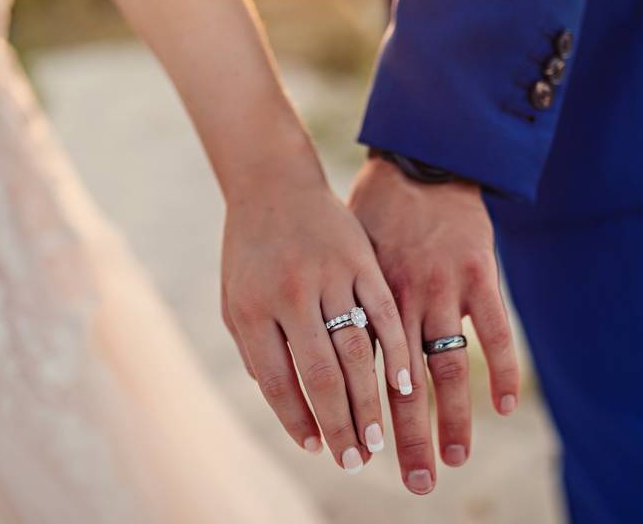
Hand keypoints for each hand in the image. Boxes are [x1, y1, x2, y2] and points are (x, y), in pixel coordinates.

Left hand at [221, 171, 411, 473]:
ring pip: (357, 351)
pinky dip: (397, 353)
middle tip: (356, 459)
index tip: (317, 448)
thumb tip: (287, 406)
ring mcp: (329, 275)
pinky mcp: (362, 260)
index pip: (277, 381)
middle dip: (340, 424)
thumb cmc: (250, 250)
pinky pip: (385, 315)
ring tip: (379, 437)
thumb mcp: (237, 299)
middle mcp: (290, 294)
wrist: (274, 184)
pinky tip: (406, 384)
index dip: (297, 420)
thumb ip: (256, 350)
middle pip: (320, 375)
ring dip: (370, 401)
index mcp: (252, 309)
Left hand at [348, 157, 520, 493]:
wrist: (415, 162)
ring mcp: (441, 288)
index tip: (358, 456)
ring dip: (452, 419)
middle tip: (414, 484)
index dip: (361, 418)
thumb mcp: (335, 257)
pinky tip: (503, 408)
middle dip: (407, 438)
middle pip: (402, 384)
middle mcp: (398, 299)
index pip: (358, 374)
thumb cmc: (367, 213)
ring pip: (447, 367)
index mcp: (360, 298)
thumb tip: (307, 359)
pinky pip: (494, 331)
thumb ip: (331, 308)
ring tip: (453, 462)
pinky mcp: (479, 273)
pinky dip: (501, 370)